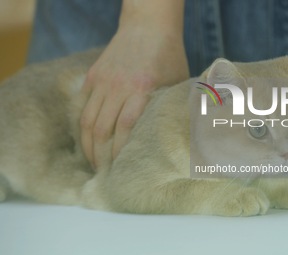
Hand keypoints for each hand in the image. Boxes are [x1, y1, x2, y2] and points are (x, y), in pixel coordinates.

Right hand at [80, 21, 188, 168]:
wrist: (148, 25)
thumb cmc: (168, 56)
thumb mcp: (177, 81)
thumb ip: (170, 108)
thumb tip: (174, 136)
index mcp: (142, 88)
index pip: (125, 129)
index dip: (120, 153)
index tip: (122, 170)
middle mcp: (118, 86)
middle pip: (101, 130)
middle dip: (101, 156)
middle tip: (105, 174)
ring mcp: (102, 81)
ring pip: (87, 121)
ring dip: (88, 146)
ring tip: (94, 163)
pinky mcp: (93, 76)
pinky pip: (82, 106)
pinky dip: (83, 127)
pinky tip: (87, 140)